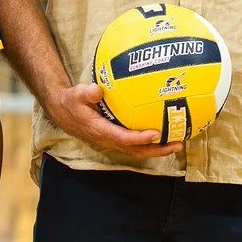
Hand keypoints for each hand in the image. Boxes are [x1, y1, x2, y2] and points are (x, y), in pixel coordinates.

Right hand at [47, 80, 183, 160]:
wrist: (64, 113)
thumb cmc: (72, 103)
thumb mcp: (75, 94)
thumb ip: (86, 93)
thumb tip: (98, 90)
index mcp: (101, 130)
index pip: (123, 138)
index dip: (140, 139)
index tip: (156, 134)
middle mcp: (109, 139)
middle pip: (136, 151)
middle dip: (157, 150)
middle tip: (177, 144)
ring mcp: (113, 141)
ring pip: (137, 151)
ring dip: (157, 150)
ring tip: (177, 143)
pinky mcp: (116, 138)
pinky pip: (135, 145)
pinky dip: (150, 144)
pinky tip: (164, 134)